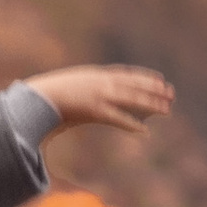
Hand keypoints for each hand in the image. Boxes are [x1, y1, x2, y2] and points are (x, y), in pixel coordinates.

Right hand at [26, 63, 173, 135]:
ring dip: (151, 104)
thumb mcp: (68, 89)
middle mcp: (100, 82)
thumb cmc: (47, 94)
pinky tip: (144, 132)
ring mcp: (98, 95)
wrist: (35, 97)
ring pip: (131, 99)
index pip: (126, 74)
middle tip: (172, 94)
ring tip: (167, 110)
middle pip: (134, 85)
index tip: (159, 78)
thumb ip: (81, 92)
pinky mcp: (93, 109)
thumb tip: (86, 99)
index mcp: (95, 75)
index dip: (144, 76)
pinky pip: (117, 118)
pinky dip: (131, 124)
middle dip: (154, 89)